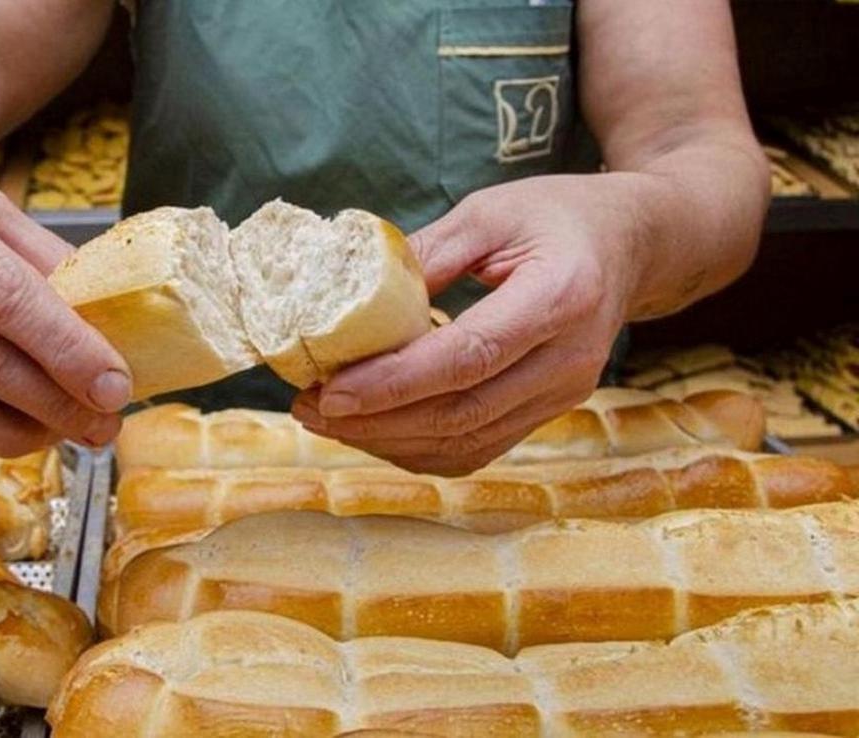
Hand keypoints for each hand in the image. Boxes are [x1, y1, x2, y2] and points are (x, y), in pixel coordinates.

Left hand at [292, 174, 647, 474]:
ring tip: (325, 420)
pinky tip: (372, 428)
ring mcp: (564, 395)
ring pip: (465, 443)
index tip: (331, 391)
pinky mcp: (549, 411)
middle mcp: (569, 360)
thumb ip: (424, 255)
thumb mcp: (490, 212)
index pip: (468, 358)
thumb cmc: (557, 216)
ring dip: (388, 441)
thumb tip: (345, 297)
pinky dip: (418, 447)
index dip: (394, 383)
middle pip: (462, 414)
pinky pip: (477, 447)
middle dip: (375, 421)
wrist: (631, 244)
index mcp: (560, 297)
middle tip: (309, 408)